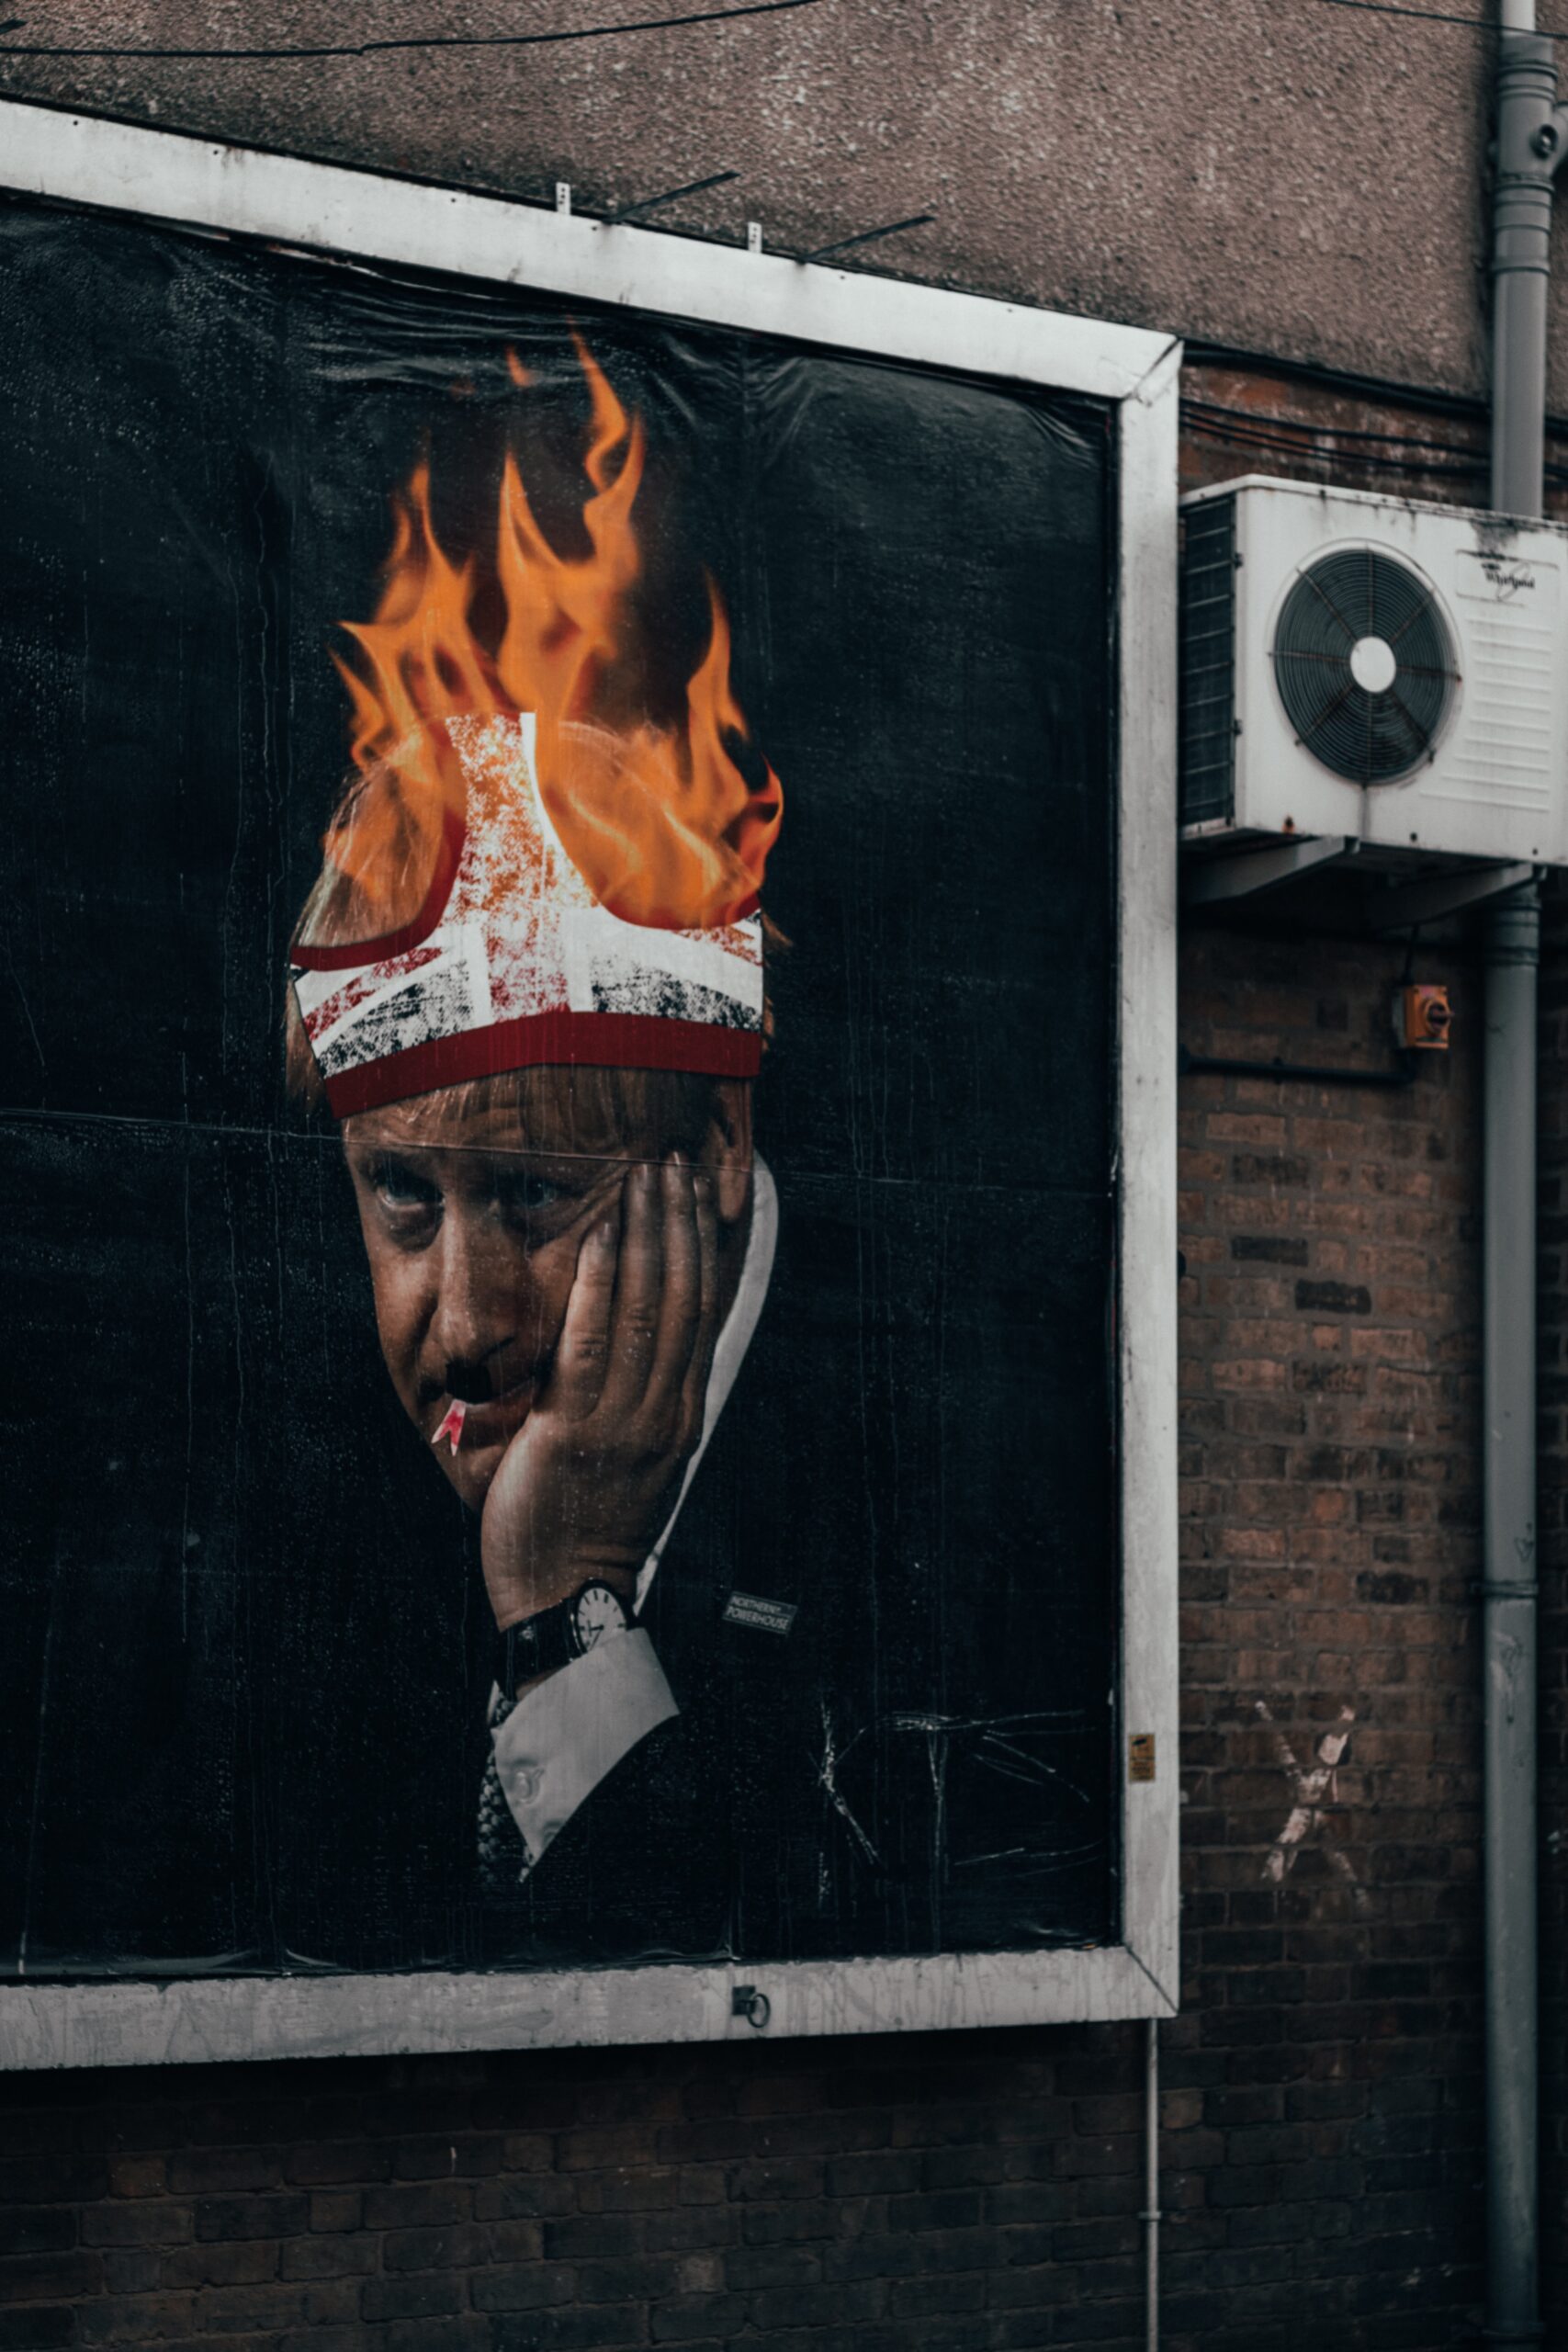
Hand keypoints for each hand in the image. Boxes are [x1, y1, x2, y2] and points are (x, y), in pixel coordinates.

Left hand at [480, 1155, 721, 1636]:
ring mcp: (628, 1421)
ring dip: (648, 1236)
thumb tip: (626, 1331)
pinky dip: (602, 1288)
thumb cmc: (582, 1524)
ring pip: (649, 1311)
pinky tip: (602, 1240)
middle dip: (680, 1223)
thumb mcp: (628, 1454)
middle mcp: (667, 1410)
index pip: (702, 1312)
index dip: (701, 1247)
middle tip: (674, 1162)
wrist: (563, 1596)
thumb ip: (634, 1394)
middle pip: (684, 1298)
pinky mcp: (578, 1431)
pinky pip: (594, 1346)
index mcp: (681, 1413)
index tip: (696, 1193)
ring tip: (644, 1178)